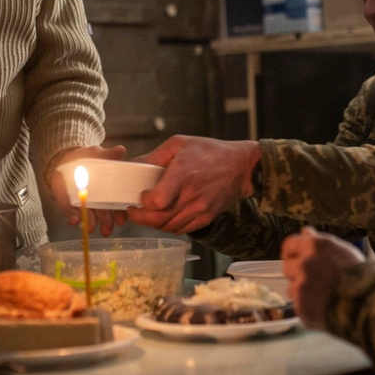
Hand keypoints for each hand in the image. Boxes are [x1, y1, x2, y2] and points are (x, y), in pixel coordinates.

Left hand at [47, 144, 127, 235]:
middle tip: (107, 230)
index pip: (119, 205)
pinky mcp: (70, 205)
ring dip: (91, 223)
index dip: (121, 213)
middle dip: (106, 223)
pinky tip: (73, 221)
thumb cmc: (86, 159)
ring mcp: (84, 204)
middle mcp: (99, 202)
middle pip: (105, 215)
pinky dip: (73, 218)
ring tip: (90, 228)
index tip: (122, 219)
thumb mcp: (98, 154)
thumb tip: (121, 150)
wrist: (65, 161)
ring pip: (90, 217)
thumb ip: (109, 154)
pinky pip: (72, 214)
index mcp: (110, 191)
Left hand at [126, 136, 260, 233]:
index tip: (140, 196)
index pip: (158, 201)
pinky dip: (169, 226)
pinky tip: (167, 215)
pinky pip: (181, 229)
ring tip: (151, 211)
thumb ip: (155, 156)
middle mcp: (191, 195)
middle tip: (135, 210)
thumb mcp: (179, 144)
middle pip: (158, 219)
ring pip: (168, 227)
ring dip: (154, 222)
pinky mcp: (206, 217)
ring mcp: (200, 209)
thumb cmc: (209, 152)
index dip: (144, 203)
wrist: (241, 167)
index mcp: (183, 174)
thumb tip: (133, 166)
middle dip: (141, 218)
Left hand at [281, 227, 364, 330]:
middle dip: (297, 273)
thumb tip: (304, 231)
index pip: (289, 245)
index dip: (292, 253)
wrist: (367, 303)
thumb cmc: (360, 275)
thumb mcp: (342, 250)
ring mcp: (301, 284)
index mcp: (315, 246)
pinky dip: (307, 306)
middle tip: (313, 280)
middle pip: (287, 267)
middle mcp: (304, 263)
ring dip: (302, 291)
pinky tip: (322, 306)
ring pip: (292, 287)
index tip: (295, 258)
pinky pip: (298, 304)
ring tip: (321, 295)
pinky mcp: (301, 304)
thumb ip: (319, 241)